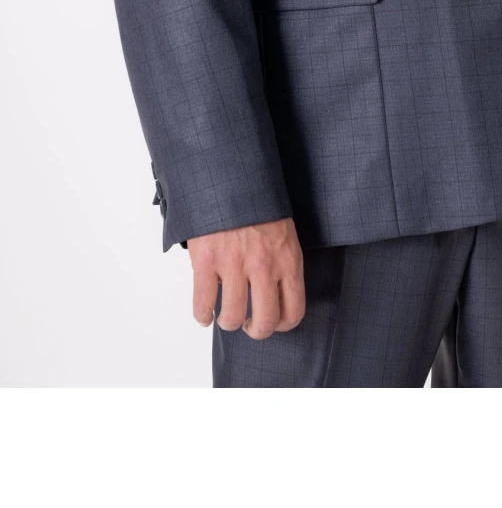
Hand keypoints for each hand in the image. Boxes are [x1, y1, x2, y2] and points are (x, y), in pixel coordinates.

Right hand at [187, 216, 305, 339]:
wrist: (230, 176)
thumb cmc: (258, 204)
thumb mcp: (283, 232)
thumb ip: (281, 262)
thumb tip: (275, 292)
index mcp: (287, 259)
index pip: (294, 310)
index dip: (283, 325)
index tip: (273, 322)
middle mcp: (264, 265)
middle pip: (265, 321)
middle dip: (256, 331)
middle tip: (250, 324)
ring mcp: (234, 263)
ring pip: (233, 317)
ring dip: (228, 322)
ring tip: (226, 315)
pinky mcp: (207, 260)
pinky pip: (203, 303)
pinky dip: (202, 315)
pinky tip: (204, 313)